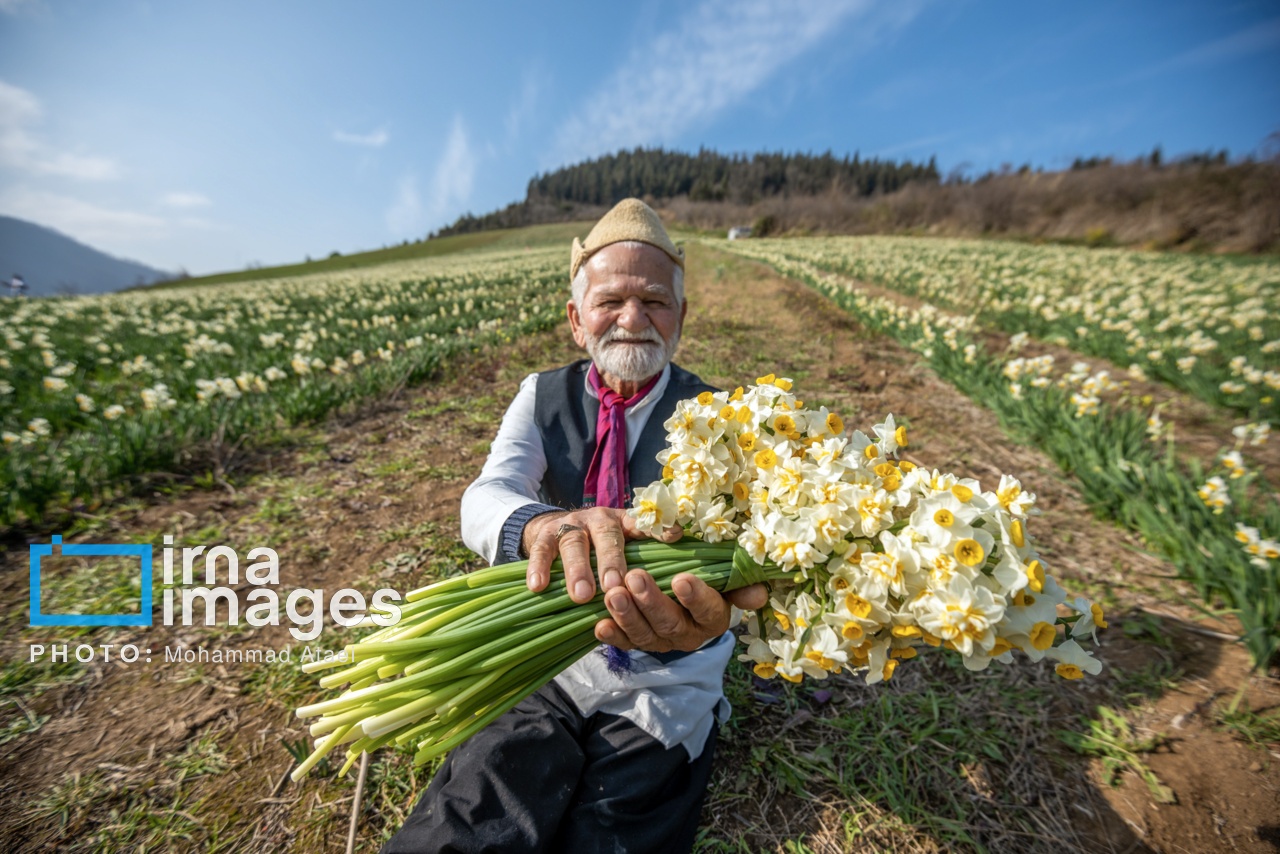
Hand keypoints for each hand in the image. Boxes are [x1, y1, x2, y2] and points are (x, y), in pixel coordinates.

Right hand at [522, 506, 680, 602]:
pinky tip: (538, 586)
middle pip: (607, 536)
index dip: (658, 529)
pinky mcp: (544, 534)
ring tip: (581, 596)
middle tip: (614, 587)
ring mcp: (571, 525)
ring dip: (577, 569)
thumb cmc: (596, 547)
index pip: (644, 523)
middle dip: (611, 561)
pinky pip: (541, 550)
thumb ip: (642, 556)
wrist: (551, 529)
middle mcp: (599, 520)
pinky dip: (539, 567)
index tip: (675, 536)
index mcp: (624, 522)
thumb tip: (678, 565)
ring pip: (574, 543)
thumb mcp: (621, 546)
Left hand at [595, 571, 768, 652]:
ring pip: (645, 635)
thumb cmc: (701, 571)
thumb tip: (758, 593)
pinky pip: (624, 643)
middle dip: (652, 601)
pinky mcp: (637, 643)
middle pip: (671, 623)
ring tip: (613, 594)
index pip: (709, 611)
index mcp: (714, 618)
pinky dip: (612, 635)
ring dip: (627, 615)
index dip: (696, 598)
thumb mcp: (722, 573)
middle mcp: (689, 635)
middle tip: (635, 577)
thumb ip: (738, 581)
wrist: (676, 585)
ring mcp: (661, 641)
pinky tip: (599, 624)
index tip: (681, 579)